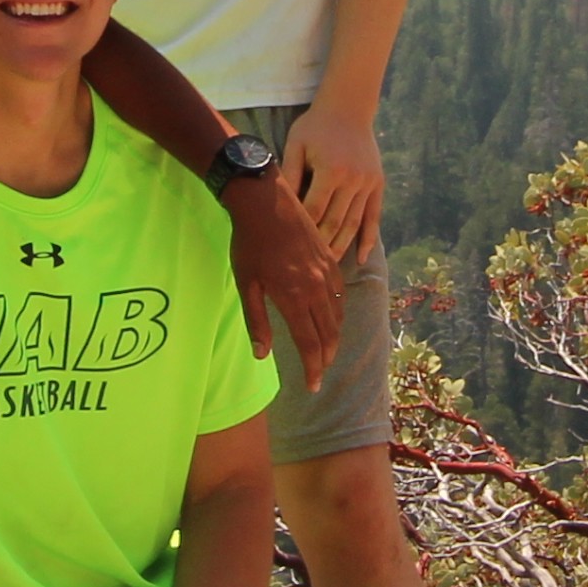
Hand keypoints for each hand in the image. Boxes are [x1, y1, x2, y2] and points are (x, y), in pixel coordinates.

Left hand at [220, 176, 343, 367]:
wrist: (264, 201)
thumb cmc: (248, 243)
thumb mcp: (246, 284)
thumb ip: (256, 321)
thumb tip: (262, 355)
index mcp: (294, 297)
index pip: (310, 343)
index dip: (313, 368)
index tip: (313, 385)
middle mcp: (316, 288)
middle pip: (329, 333)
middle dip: (326, 357)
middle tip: (319, 372)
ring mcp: (327, 271)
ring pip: (338, 314)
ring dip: (334, 337)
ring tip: (326, 350)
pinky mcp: (330, 258)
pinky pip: (341, 292)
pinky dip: (339, 311)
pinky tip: (332, 316)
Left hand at [285, 105, 387, 267]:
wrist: (349, 107)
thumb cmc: (315, 126)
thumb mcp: (296, 145)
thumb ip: (290, 174)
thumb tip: (280, 206)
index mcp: (331, 171)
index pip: (314, 210)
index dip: (303, 230)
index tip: (290, 249)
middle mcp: (353, 180)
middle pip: (335, 223)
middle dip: (320, 247)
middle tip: (306, 270)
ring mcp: (368, 183)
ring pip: (354, 224)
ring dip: (341, 248)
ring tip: (328, 269)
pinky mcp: (378, 184)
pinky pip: (373, 217)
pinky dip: (367, 239)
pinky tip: (360, 259)